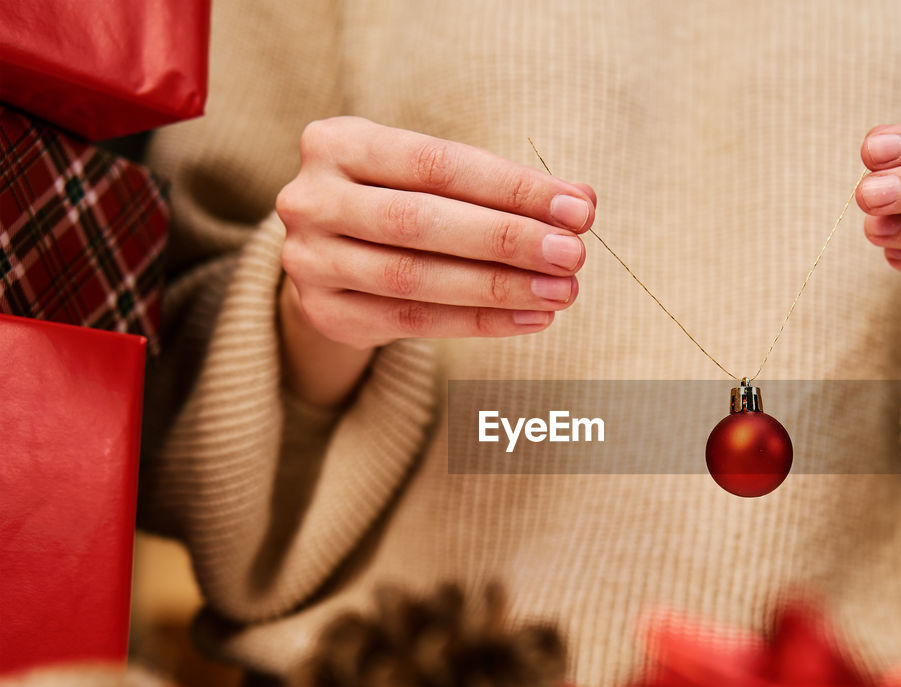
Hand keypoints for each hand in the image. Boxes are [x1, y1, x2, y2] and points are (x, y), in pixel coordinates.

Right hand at [274, 117, 595, 405]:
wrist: (331, 255)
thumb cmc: (400, 200)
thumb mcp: (439, 178)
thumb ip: (502, 186)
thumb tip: (583, 201)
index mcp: (337, 142)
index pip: (439, 163)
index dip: (512, 188)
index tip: (578, 209)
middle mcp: (311, 198)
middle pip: (421, 222)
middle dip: (508, 239)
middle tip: (573, 255)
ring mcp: (310, 260)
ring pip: (415, 278)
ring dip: (499, 287)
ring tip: (561, 292)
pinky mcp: (325, 313)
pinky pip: (413, 322)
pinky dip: (480, 322)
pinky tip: (531, 317)